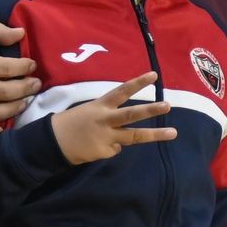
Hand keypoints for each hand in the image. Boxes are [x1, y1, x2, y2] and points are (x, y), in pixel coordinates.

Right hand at [51, 71, 175, 163]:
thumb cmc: (72, 123)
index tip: (154, 75)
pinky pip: (115, 149)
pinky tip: (97, 146)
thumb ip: (109, 115)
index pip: (122, 91)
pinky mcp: (104, 152)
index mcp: (100, 105)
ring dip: (155, 134)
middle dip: (151, 110)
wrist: (52, 142)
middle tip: (168, 105)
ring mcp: (106, 137)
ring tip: (173, 132)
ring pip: (134, 136)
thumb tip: (125, 126)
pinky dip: (111, 148)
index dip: (138, 82)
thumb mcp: (89, 110)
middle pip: (131, 114)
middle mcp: (105, 120)